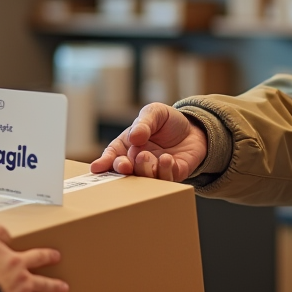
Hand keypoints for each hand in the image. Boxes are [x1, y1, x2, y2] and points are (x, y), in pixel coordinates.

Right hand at [89, 102, 206, 181]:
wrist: (194, 128)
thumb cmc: (168, 121)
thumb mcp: (155, 113)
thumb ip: (144, 122)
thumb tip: (134, 136)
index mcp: (127, 146)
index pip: (112, 156)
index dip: (104, 162)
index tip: (97, 168)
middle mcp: (137, 161)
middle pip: (125, 170)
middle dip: (122, 168)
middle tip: (124, 165)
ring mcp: (154, 170)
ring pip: (144, 177)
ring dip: (143, 169)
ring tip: (146, 156)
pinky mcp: (172, 175)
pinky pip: (166, 178)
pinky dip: (165, 170)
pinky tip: (166, 158)